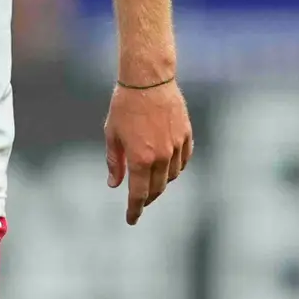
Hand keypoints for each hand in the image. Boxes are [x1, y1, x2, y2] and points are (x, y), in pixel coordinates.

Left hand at [107, 78, 193, 224]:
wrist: (148, 79)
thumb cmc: (124, 105)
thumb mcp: (112, 135)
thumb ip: (114, 162)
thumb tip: (115, 184)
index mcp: (140, 159)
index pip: (139, 194)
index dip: (135, 210)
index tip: (131, 219)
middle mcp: (161, 157)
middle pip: (157, 189)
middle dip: (147, 198)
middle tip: (139, 201)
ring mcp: (176, 146)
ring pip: (172, 176)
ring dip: (162, 183)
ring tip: (152, 180)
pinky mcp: (186, 135)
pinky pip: (184, 160)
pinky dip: (176, 167)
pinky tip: (168, 166)